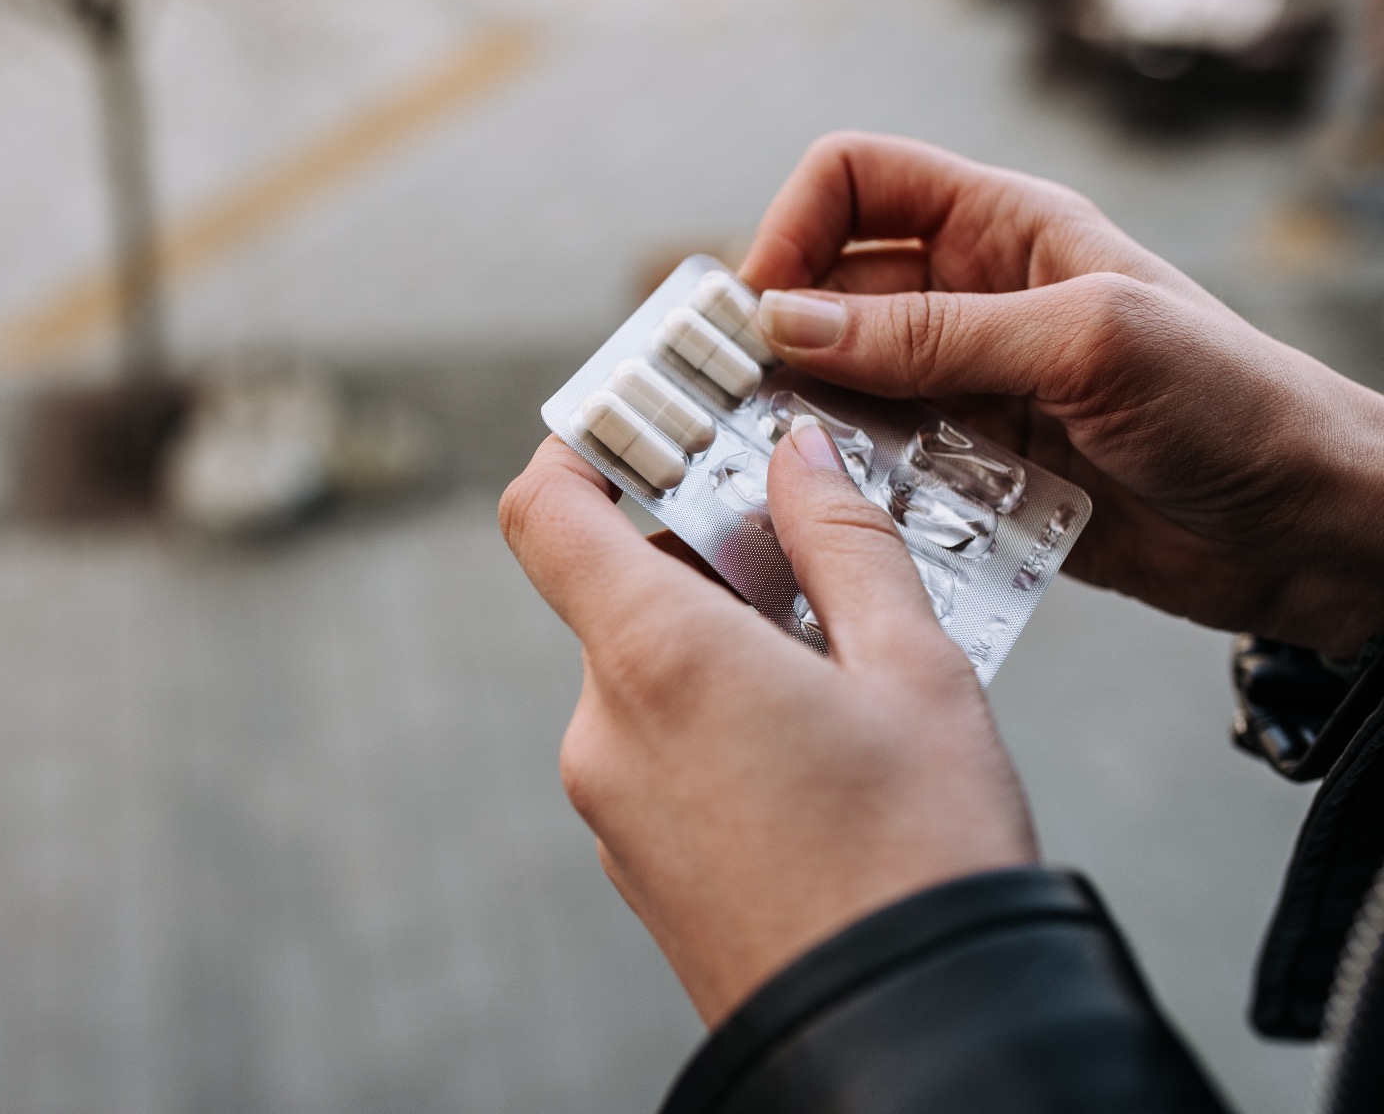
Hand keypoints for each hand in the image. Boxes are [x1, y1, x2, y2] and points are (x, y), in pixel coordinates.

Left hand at [499, 426, 1034, 1026]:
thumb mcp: (914, 672)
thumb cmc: (920, 861)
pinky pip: (658, 750)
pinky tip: (817, 746)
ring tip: (844, 663)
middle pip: (618, 590)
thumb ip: (845, 543)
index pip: (547, 512)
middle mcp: (605, 729)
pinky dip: (716, 718)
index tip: (643, 421)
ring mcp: (611, 806)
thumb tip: (800, 457)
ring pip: (648, 674)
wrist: (904, 1044)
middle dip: (707, 558)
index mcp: (656, 658)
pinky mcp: (636, 864)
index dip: (580, 447)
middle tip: (814, 552)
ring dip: (724, 643)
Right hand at [740, 132, 1383, 657]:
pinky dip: (849, 486)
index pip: (856, 181)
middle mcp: (971, 299)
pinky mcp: (968, 468)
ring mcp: (966, 386)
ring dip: (808, 419)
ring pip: (841, 383)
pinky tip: (849, 511)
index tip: (763, 310)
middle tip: (740, 401)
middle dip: (780, 337)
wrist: (1313, 528)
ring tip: (790, 463)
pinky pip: (877, 464)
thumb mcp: (1084, 342)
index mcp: (1003, 228)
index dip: (795, 228)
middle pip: (828, 287)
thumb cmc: (1237, 404)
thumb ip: (931, 333)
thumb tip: (788, 322)